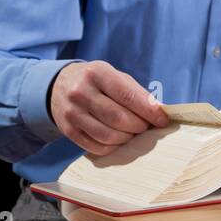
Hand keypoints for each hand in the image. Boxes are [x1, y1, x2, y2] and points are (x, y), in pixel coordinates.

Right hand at [49, 61, 169, 156]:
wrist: (58, 85)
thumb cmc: (96, 81)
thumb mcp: (114, 76)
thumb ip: (136, 93)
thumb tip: (158, 113)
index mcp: (98, 73)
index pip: (128, 95)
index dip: (149, 111)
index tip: (162, 120)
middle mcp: (81, 92)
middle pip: (118, 118)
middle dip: (139, 126)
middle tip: (146, 127)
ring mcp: (72, 113)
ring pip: (107, 135)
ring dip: (127, 138)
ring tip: (132, 133)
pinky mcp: (68, 130)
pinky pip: (96, 146)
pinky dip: (112, 147)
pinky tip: (118, 140)